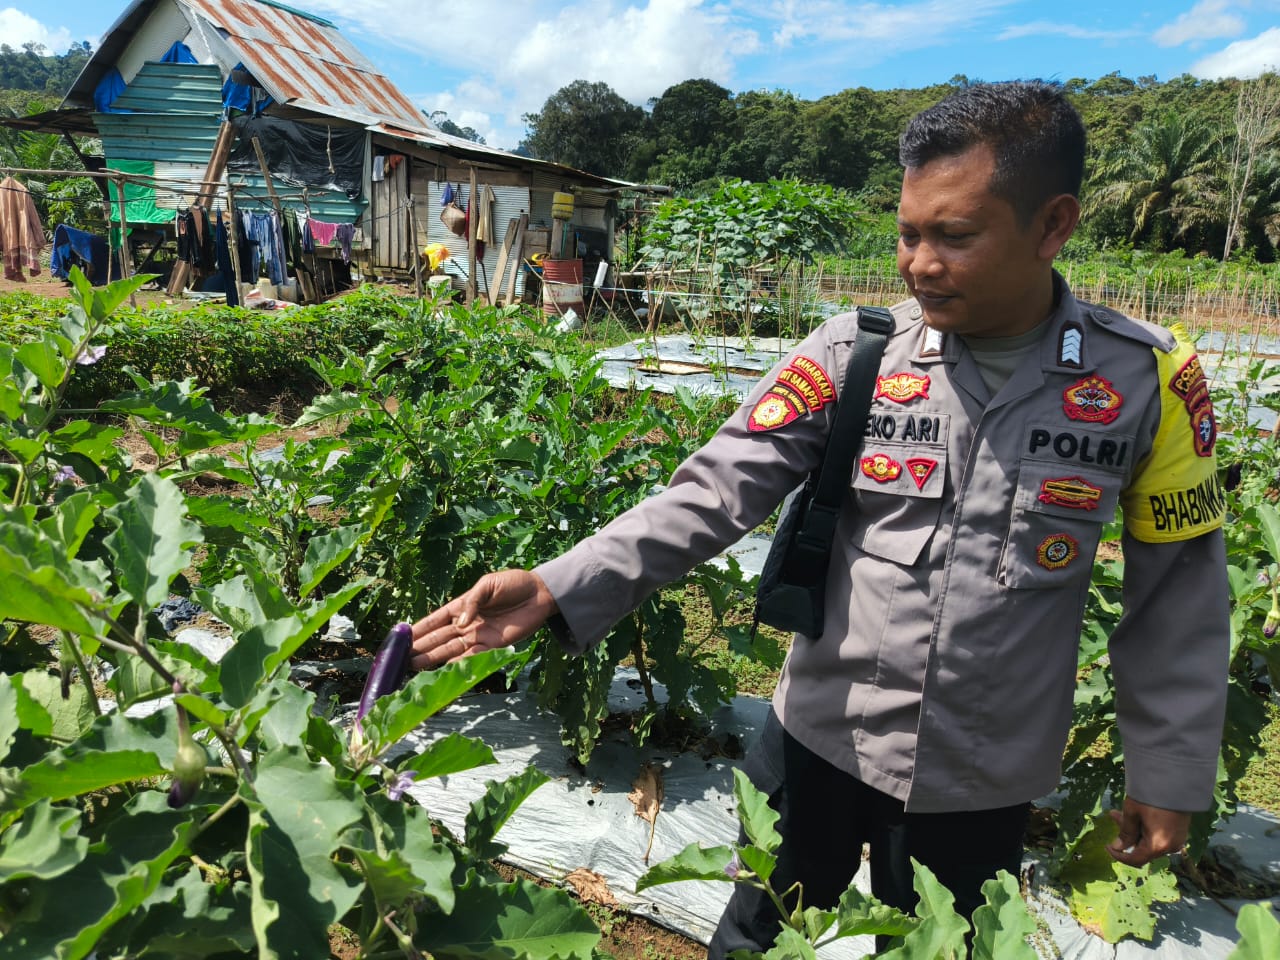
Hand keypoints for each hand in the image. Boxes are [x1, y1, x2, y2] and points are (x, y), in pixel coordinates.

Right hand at [409, 569, 558, 669]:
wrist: (540, 593)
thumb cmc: (513, 583)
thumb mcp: (488, 584)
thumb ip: (472, 602)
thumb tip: (459, 622)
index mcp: (462, 606)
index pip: (436, 619)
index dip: (420, 628)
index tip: (402, 637)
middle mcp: (467, 623)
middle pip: (440, 637)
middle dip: (421, 647)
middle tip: (402, 658)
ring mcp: (479, 636)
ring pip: (451, 649)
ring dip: (434, 658)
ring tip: (414, 666)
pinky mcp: (493, 646)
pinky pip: (473, 657)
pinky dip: (458, 664)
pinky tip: (443, 669)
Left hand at [1106, 797, 1190, 866]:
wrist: (1176, 781)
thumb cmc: (1151, 797)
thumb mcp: (1132, 813)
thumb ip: (1125, 833)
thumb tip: (1118, 847)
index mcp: (1158, 846)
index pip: (1135, 859)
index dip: (1119, 855)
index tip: (1107, 846)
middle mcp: (1170, 847)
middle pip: (1143, 849)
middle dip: (1126, 835)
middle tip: (1114, 815)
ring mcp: (1177, 840)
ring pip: (1150, 841)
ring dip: (1135, 829)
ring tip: (1121, 811)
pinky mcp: (1180, 831)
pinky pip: (1159, 836)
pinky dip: (1146, 828)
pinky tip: (1137, 813)